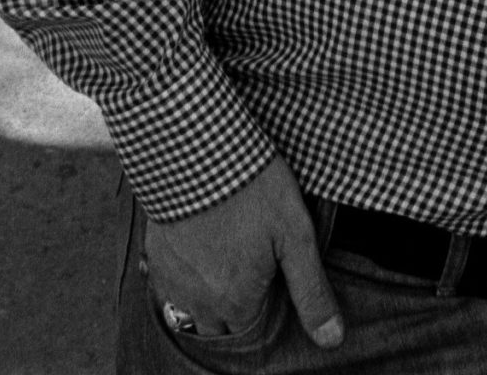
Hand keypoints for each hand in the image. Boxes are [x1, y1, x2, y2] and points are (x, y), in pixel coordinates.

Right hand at [142, 157, 341, 347]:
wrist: (197, 148)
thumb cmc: (252, 187)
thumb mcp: (295, 235)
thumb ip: (311, 291)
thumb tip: (332, 338)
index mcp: (237, 303)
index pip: (251, 332)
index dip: (263, 309)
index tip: (269, 281)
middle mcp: (200, 303)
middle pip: (220, 327)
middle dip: (235, 310)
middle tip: (248, 273)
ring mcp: (173, 281)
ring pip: (190, 313)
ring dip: (206, 301)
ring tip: (222, 268)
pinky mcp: (155, 256)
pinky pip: (166, 288)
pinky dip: (181, 282)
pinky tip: (196, 255)